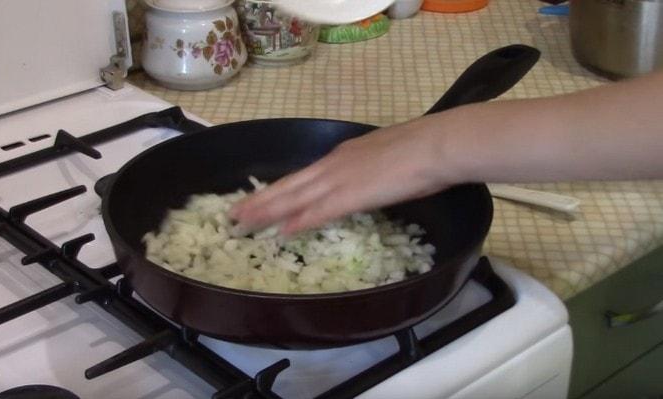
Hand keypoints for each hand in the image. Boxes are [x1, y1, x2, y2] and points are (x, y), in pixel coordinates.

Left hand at [229, 118, 458, 234]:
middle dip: (260, 201)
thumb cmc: (420, 150)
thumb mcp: (385, 156)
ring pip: (294, 198)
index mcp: (342, 156)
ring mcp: (339, 180)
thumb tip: (366, 179)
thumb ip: (368, 169)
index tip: (259, 198)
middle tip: (234, 214)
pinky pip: (319, 212)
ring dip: (267, 211)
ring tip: (242, 222)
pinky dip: (298, 222)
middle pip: (288, 186)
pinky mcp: (351, 196)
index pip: (303, 176)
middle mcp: (333, 166)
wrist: (436, 145)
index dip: (278, 189)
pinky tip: (281, 232)